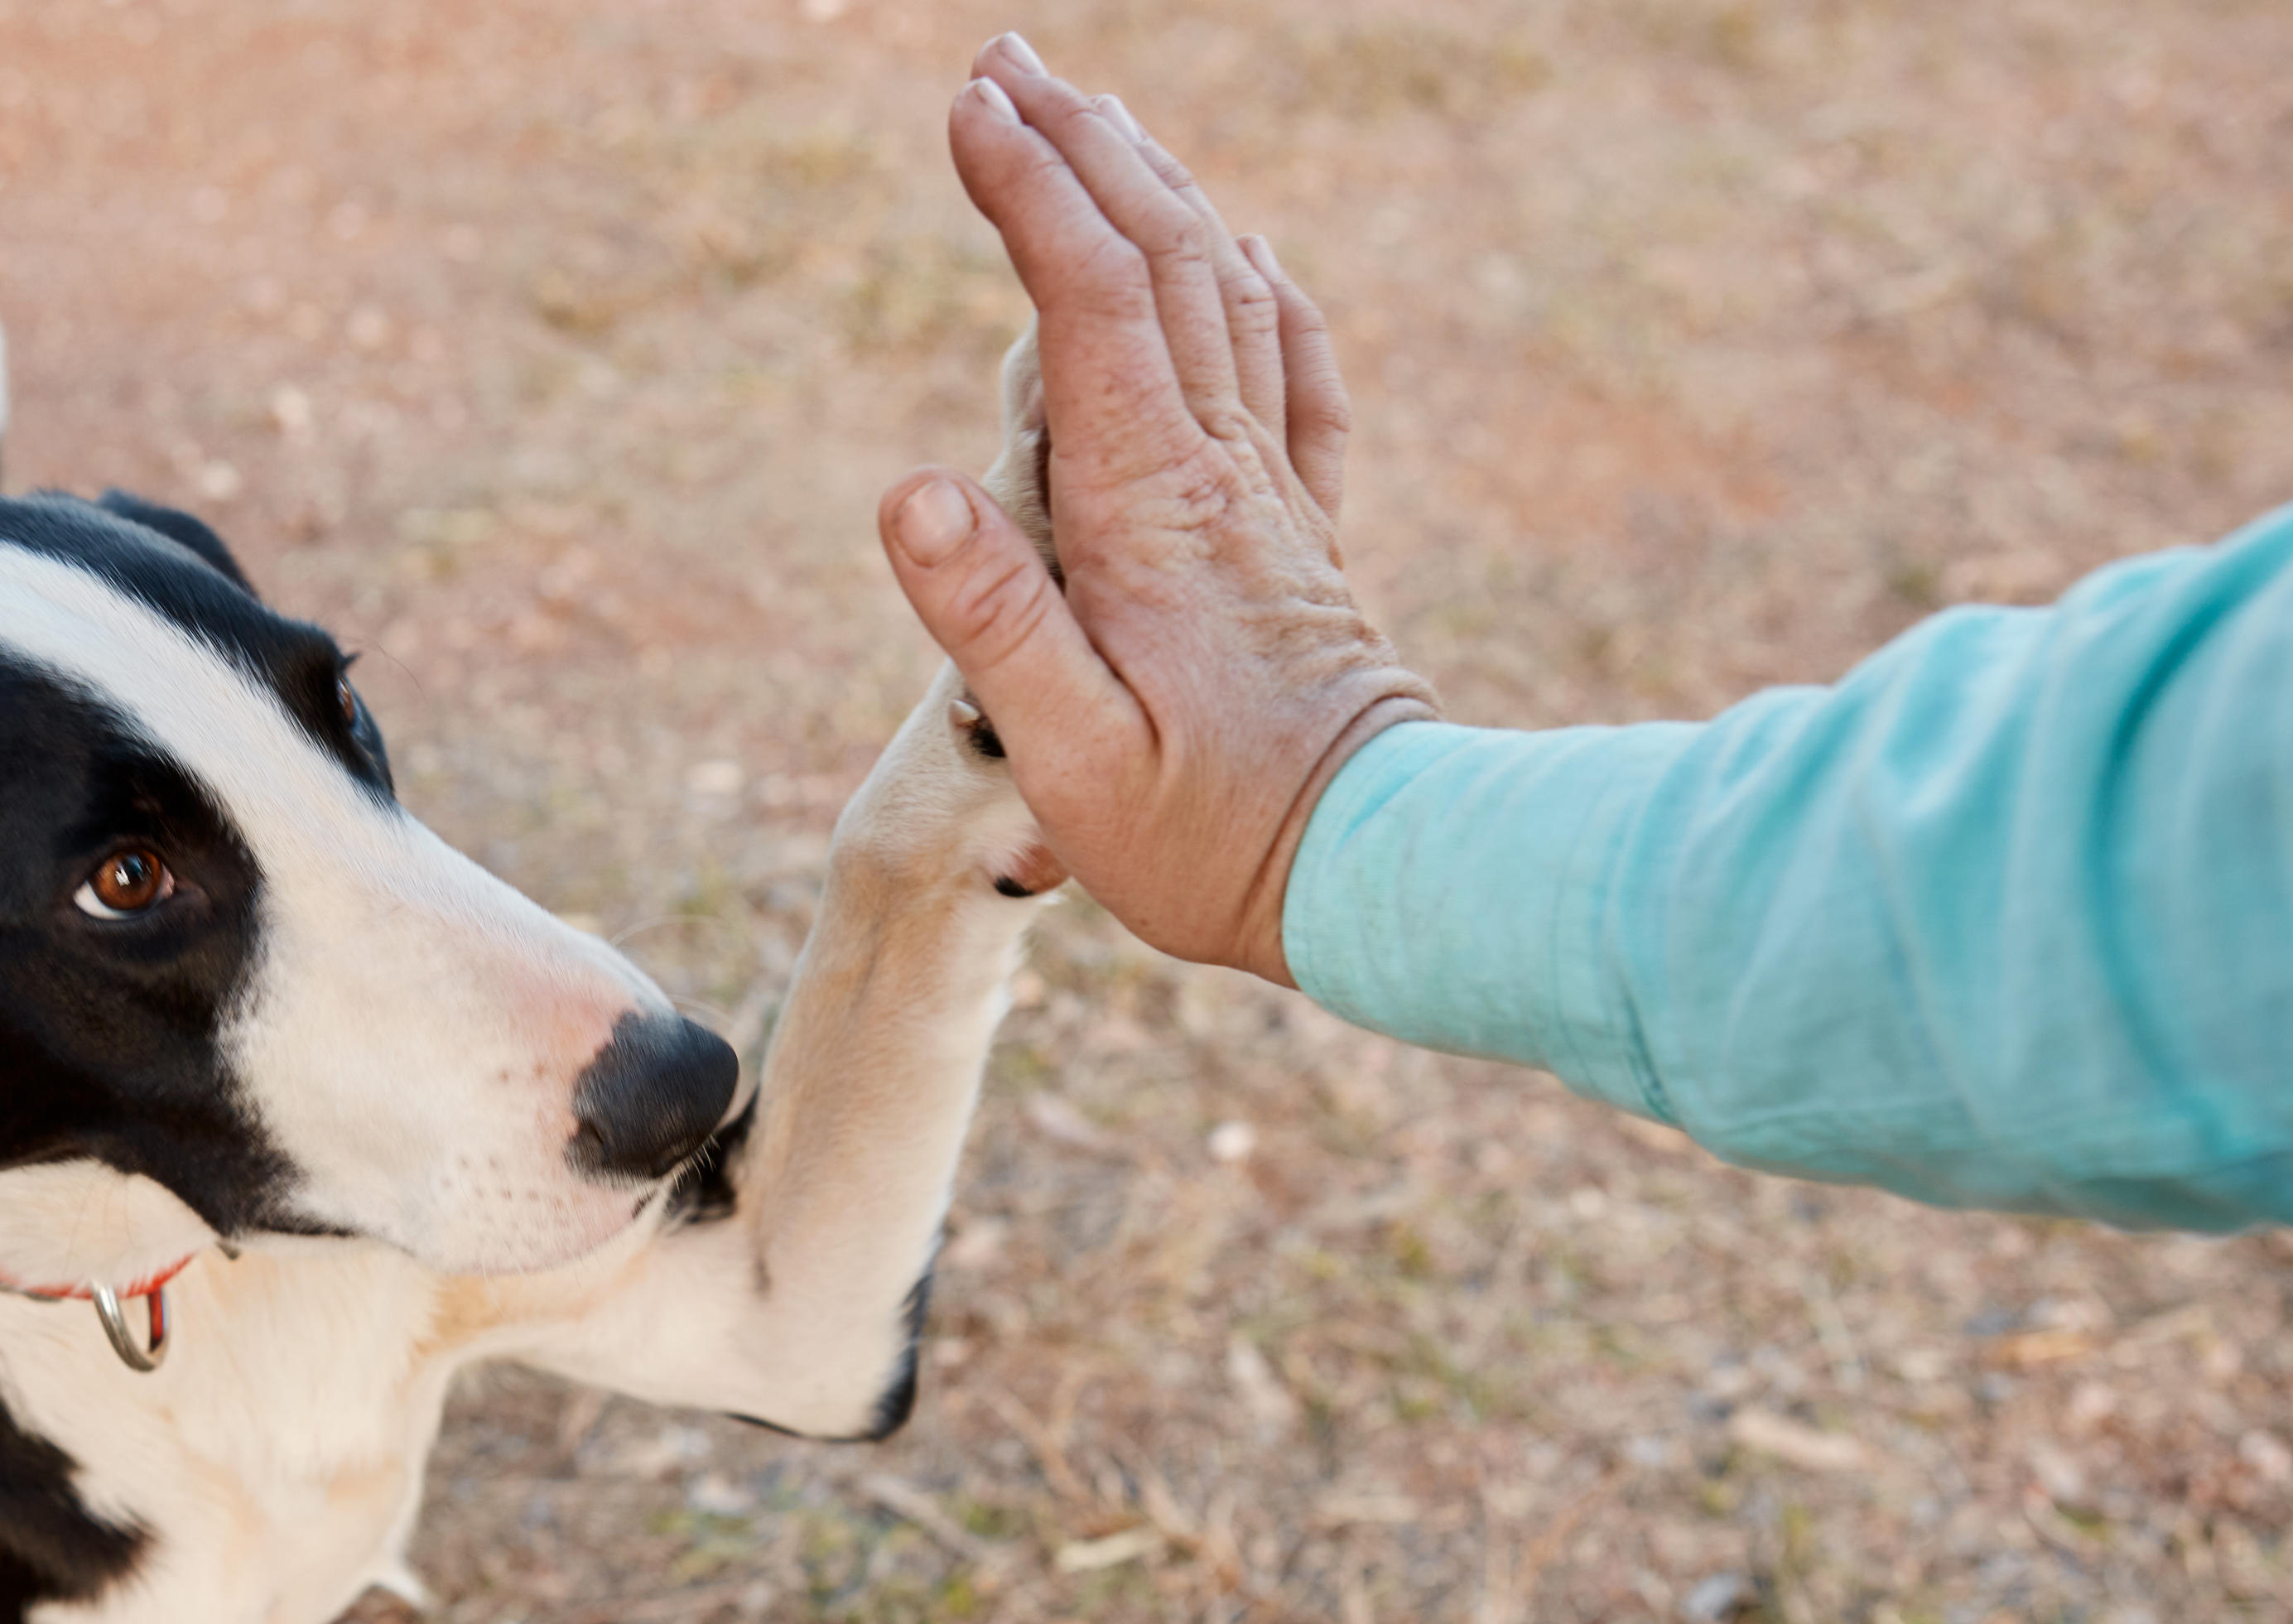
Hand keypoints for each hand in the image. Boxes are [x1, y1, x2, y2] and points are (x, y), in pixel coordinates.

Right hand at [881, 35, 1435, 986]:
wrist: (1381, 874)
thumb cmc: (1212, 839)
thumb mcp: (1074, 756)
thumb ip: (994, 621)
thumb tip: (911, 490)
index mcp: (1151, 508)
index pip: (1090, 300)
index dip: (1031, 190)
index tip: (972, 108)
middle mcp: (1221, 474)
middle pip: (1161, 259)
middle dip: (1082, 148)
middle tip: (1007, 64)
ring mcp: (1273, 496)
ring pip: (1225, 292)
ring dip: (1157, 191)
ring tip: (1096, 119)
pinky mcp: (1305, 537)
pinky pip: (1295, 377)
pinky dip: (1262, 293)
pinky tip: (1246, 254)